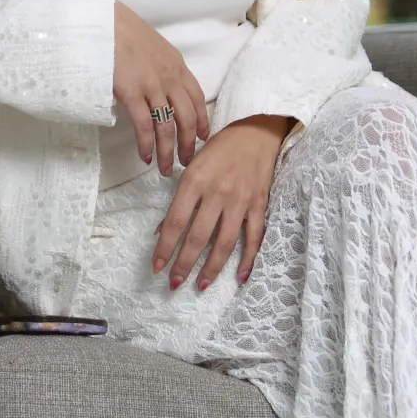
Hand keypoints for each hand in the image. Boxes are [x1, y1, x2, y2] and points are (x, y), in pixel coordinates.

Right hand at [112, 0, 209, 174]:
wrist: (104, 20)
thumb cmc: (122, 30)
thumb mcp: (152, 46)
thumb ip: (160, 66)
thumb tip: (156, 87)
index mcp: (177, 65)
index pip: (197, 98)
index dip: (201, 120)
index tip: (202, 137)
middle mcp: (170, 77)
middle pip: (187, 117)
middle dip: (189, 143)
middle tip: (187, 161)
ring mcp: (152, 85)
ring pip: (168, 126)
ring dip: (168, 151)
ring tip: (166, 168)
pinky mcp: (132, 92)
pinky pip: (145, 125)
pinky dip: (147, 144)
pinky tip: (145, 156)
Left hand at [152, 113, 293, 290]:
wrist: (256, 132)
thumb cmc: (220, 149)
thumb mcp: (193, 167)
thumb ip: (180, 200)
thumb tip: (163, 231)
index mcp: (195, 181)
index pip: (175, 222)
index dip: (165, 248)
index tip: (157, 267)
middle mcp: (216, 192)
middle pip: (198, 237)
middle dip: (184, 264)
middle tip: (174, 284)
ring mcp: (240, 200)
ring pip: (224, 242)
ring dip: (212, 268)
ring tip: (201, 285)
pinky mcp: (259, 204)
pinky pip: (254, 236)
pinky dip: (248, 258)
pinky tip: (240, 276)